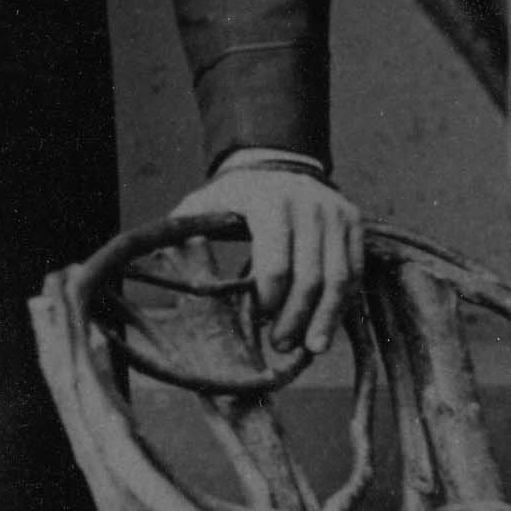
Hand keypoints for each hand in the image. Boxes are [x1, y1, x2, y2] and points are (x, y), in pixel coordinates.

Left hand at [169, 167, 364, 359]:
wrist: (276, 163)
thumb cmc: (235, 195)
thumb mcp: (206, 203)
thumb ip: (184, 229)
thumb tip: (154, 258)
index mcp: (270, 201)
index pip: (276, 263)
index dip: (270, 299)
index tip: (261, 320)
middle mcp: (309, 205)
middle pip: (311, 276)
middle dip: (296, 317)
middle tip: (282, 345)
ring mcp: (336, 212)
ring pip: (340, 277)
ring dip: (326, 318)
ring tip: (312, 347)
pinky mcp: (354, 222)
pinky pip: (355, 270)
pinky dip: (344, 301)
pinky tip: (327, 324)